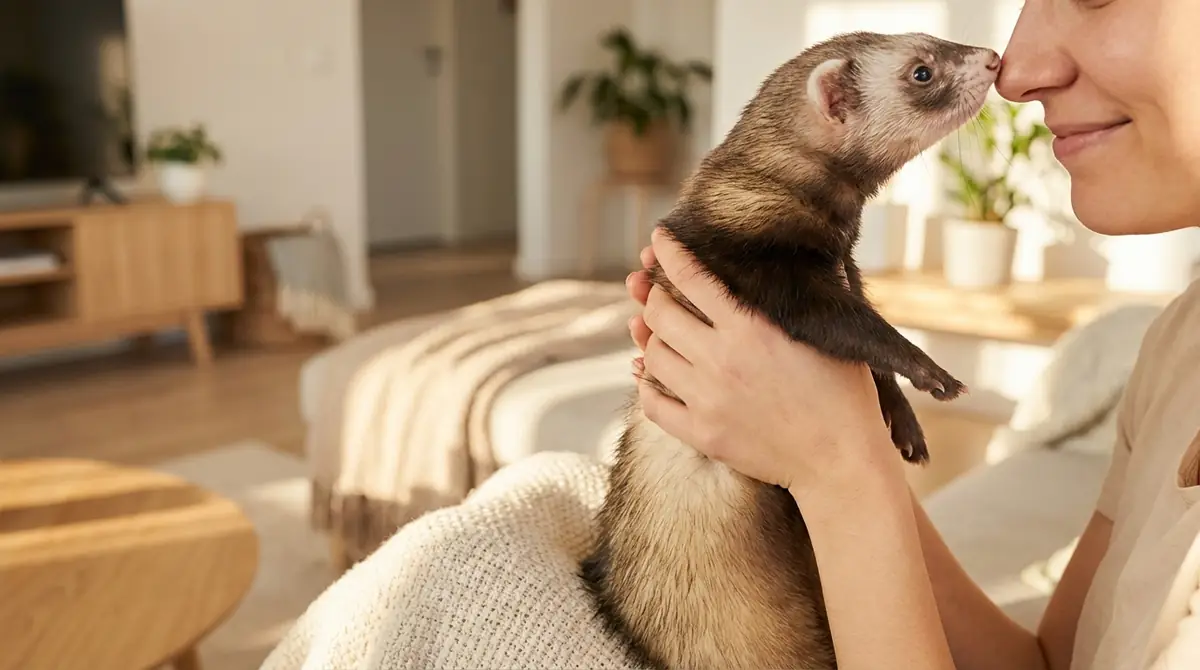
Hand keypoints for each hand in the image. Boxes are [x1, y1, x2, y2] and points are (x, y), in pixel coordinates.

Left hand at [624, 228, 900, 495]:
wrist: (842, 463)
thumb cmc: (845, 395)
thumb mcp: (834, 333)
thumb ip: (822, 288)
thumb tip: (824, 249)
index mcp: (750, 328)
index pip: (691, 277)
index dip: (668, 253)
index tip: (657, 240)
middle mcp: (720, 360)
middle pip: (659, 313)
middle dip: (652, 294)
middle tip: (652, 288)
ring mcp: (706, 399)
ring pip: (651, 355)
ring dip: (646, 337)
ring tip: (649, 327)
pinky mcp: (701, 434)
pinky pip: (651, 403)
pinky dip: (644, 383)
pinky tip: (647, 371)